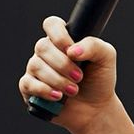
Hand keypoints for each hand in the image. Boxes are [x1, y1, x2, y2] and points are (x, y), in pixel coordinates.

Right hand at [19, 16, 119, 131]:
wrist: (96, 109)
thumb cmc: (99, 80)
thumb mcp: (106, 58)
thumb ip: (94, 46)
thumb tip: (72, 50)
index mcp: (63, 40)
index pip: (51, 24)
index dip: (59, 35)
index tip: (71, 50)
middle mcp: (47, 52)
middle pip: (42, 46)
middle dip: (63, 64)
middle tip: (80, 77)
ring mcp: (36, 69)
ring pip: (36, 66)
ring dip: (57, 80)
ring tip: (74, 90)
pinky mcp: (29, 87)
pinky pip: (28, 83)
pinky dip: (44, 90)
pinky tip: (58, 96)